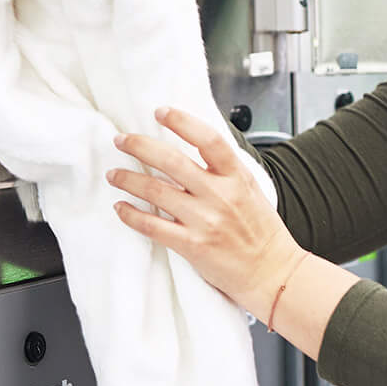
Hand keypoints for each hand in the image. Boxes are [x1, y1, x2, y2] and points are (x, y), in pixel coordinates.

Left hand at [107, 106, 306, 316]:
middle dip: (139, 146)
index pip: (207, 139)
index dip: (181, 122)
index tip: (160, 112)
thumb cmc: (262, 234)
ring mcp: (205, 220)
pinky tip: (121, 208)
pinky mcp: (192, 245)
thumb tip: (194, 150)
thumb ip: (225, 172)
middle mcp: (220, 195)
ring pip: (155, 190)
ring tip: (114, 174)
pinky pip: (152, 226)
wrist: (272, 273)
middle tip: (121, 140)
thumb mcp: (251, 191)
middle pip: (171, 160)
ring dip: (128, 179)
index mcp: (237, 177)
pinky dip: (131, 214)